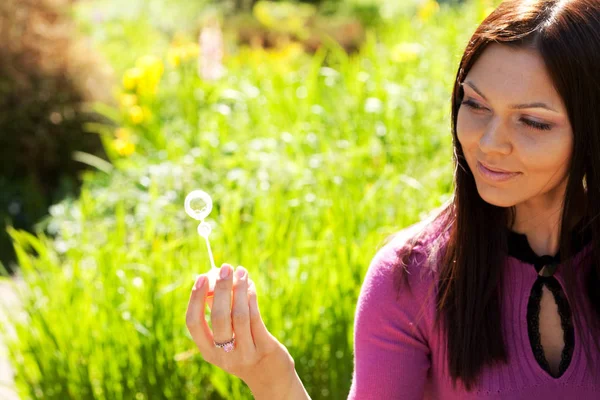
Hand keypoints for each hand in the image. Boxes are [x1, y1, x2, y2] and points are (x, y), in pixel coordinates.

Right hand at [186, 263, 296, 397]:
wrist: (269, 375)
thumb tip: (214, 277)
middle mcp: (223, 354)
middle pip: (218, 317)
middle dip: (222, 289)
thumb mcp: (226, 334)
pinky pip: (256, 318)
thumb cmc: (243, 346)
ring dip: (240, 289)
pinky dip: (251, 298)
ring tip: (241, 271)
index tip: (202, 277)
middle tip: (225, 267)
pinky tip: (250, 285)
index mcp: (208, 350)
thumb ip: (218, 309)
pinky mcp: (265, 348)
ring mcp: (245, 353)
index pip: (193, 323)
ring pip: (239, 316)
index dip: (195, 298)